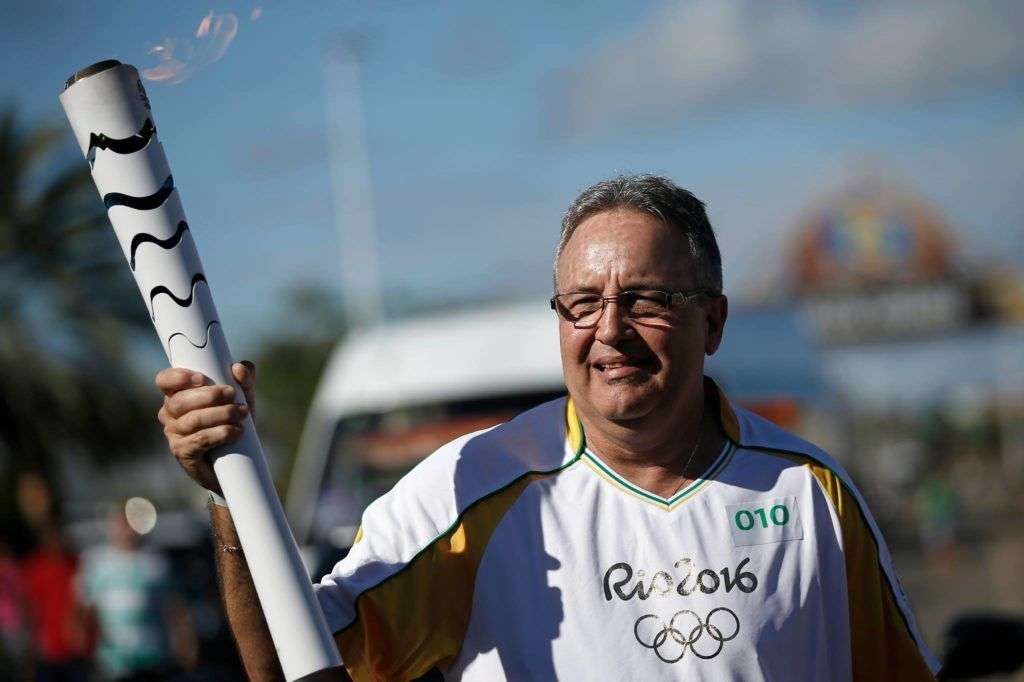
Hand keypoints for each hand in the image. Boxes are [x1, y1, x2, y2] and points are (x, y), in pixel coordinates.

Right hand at [156, 362, 255, 493]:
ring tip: (241, 413)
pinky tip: (236, 431)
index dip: (177, 377)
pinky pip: (200, 439)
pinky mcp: (183, 452)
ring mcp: (174, 434)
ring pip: (192, 420)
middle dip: (208, 396)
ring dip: (220, 414)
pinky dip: (221, 433)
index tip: (200, 378)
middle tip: (231, 394)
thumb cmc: (233, 421)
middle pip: (180, 401)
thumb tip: (240, 367)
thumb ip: (243, 380)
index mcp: (178, 395)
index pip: (164, 381)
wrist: (235, 461)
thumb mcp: (242, 398)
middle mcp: (170, 414)